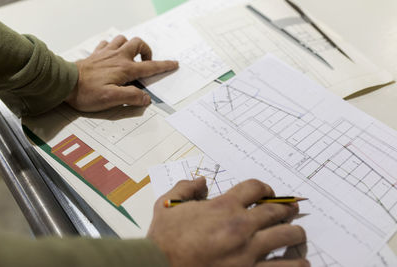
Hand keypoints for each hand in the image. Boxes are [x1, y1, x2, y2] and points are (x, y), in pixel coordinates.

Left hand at [65, 35, 177, 111]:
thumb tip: (145, 98)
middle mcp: (117, 57)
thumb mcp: (112, 99)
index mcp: (125, 69)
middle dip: (147, 51)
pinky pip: (107, 43)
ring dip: (130, 46)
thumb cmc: (87, 92)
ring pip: (123, 39)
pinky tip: (112, 55)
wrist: (64, 83)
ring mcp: (106, 54)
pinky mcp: (96, 55)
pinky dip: (113, 46)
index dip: (163, 65)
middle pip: (138, 44)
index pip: (149, 66)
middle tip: (146, 63)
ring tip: (131, 57)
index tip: (173, 64)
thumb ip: (131, 97)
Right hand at [148, 178, 308, 266]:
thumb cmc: (163, 239)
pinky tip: (301, 263)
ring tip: (298, 234)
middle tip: (292, 210)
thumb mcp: (167, 204)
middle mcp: (240, 226)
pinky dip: (296, 265)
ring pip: (286, 237)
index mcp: (223, 207)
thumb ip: (186, 187)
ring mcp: (248, 252)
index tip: (268, 193)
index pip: (255, 188)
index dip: (265, 188)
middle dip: (286, 209)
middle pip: (276, 211)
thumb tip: (202, 182)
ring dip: (296, 233)